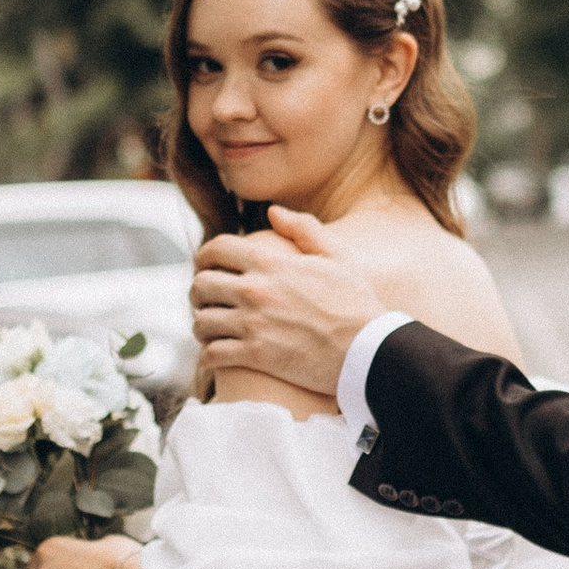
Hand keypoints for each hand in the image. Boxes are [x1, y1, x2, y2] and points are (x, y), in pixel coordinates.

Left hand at [192, 210, 385, 398]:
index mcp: (271, 263)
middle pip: (201, 285)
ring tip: (212, 329)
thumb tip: (273, 212)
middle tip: (207, 300)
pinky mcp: (255, 356)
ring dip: (202, 325)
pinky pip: (211, 354)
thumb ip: (304, 228)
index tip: (206, 266)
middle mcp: (255, 291)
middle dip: (199, 292)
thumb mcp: (337, 256)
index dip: (204, 256)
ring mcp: (253, 324)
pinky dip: (208, 355)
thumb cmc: (356, 302)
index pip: (216, 249)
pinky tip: (217, 355)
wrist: (370, 349)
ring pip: (201, 322)